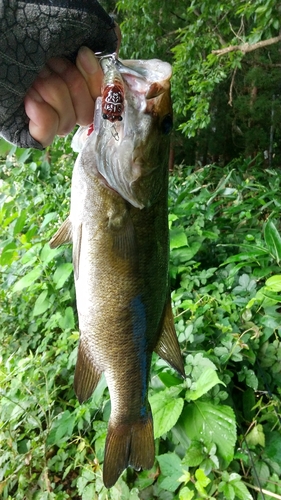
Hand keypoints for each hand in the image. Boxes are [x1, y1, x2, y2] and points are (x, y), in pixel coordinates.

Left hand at [24, 25, 120, 147]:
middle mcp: (64, 105)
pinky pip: (45, 136)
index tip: (81, 53)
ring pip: (67, 121)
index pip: (100, 98)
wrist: (3, 41)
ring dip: (50, 91)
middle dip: (70, 84)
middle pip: (86, 113)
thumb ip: (94, 40)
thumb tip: (116, 41)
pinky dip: (42, 118)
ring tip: (33, 75)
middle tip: (49, 63)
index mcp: (76, 85)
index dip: (94, 79)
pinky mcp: (29, 131)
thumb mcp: (65, 35)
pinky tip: (30, 100)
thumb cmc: (29, 36)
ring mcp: (48, 119)